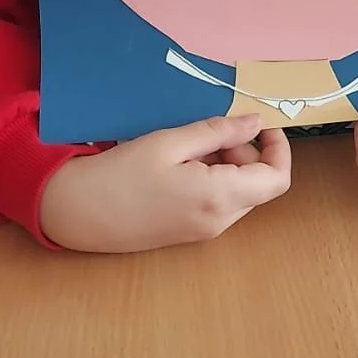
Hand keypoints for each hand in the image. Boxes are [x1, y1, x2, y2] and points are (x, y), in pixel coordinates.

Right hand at [39, 113, 290, 252]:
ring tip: (189, 146)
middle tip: (212, 130)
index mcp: (219, 198)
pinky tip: (180, 165)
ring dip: (228, 165)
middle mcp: (219, 221)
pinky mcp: (189, 233)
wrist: (79, 214)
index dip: (279, 149)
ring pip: (239, 194)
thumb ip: (218, 132)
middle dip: (246, 153)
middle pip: (258, 185)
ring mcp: (204, 231)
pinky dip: (213, 179)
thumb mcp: (170, 142)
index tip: (262, 124)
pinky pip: (218, 203)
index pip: (277, 179)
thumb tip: (256, 123)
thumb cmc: (121, 174)